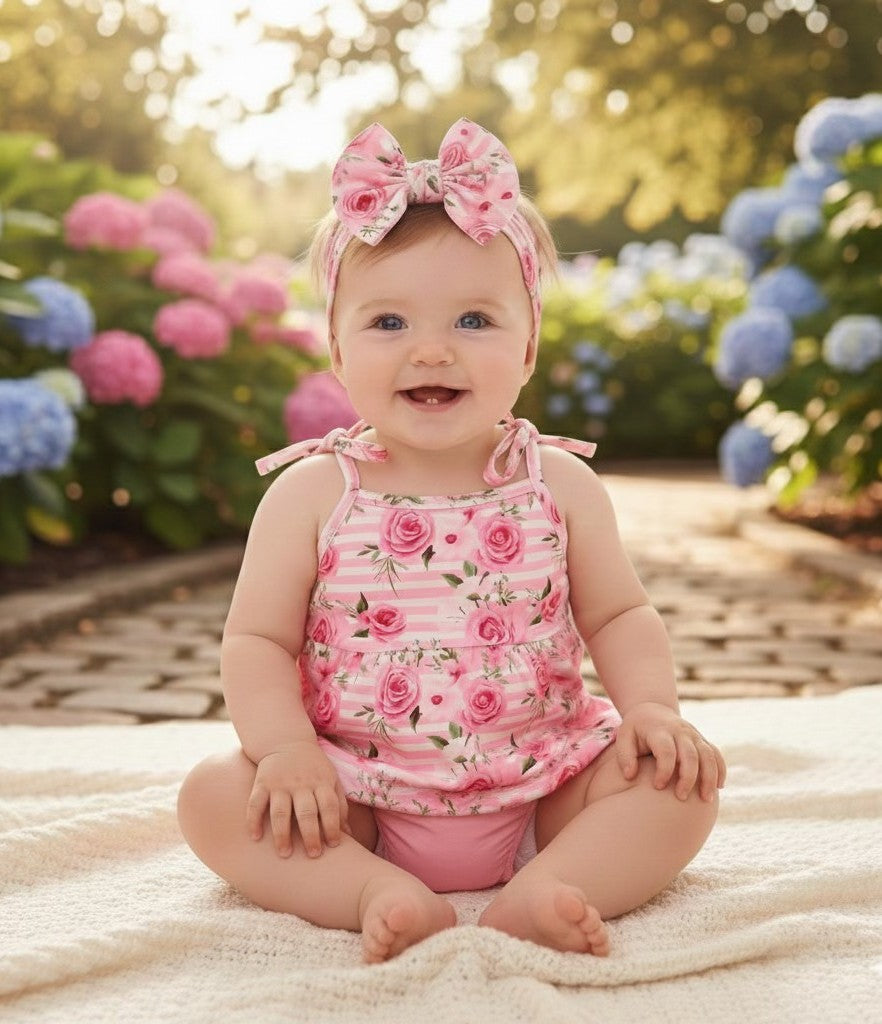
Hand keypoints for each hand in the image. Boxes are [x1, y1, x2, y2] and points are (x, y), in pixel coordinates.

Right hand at [246, 740, 349, 857]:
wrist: (287, 741)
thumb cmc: (314, 767)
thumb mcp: (331, 779)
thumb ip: (340, 805)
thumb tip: (349, 835)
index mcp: (321, 782)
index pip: (329, 806)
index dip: (332, 826)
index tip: (334, 845)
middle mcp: (301, 783)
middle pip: (306, 812)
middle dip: (311, 835)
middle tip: (314, 855)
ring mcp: (280, 783)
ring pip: (280, 812)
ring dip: (282, 834)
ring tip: (285, 854)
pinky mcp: (262, 783)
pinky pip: (255, 803)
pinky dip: (254, 820)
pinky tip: (256, 837)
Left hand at [615, 702, 725, 801]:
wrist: (652, 709)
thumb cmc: (636, 730)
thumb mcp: (624, 737)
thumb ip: (625, 756)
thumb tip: (630, 776)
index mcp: (659, 730)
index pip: (666, 751)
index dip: (664, 770)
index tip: (657, 787)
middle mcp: (679, 731)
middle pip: (690, 755)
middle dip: (688, 778)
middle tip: (681, 797)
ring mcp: (693, 734)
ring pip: (708, 755)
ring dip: (710, 777)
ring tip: (706, 799)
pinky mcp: (702, 740)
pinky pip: (716, 753)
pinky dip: (720, 769)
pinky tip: (719, 787)